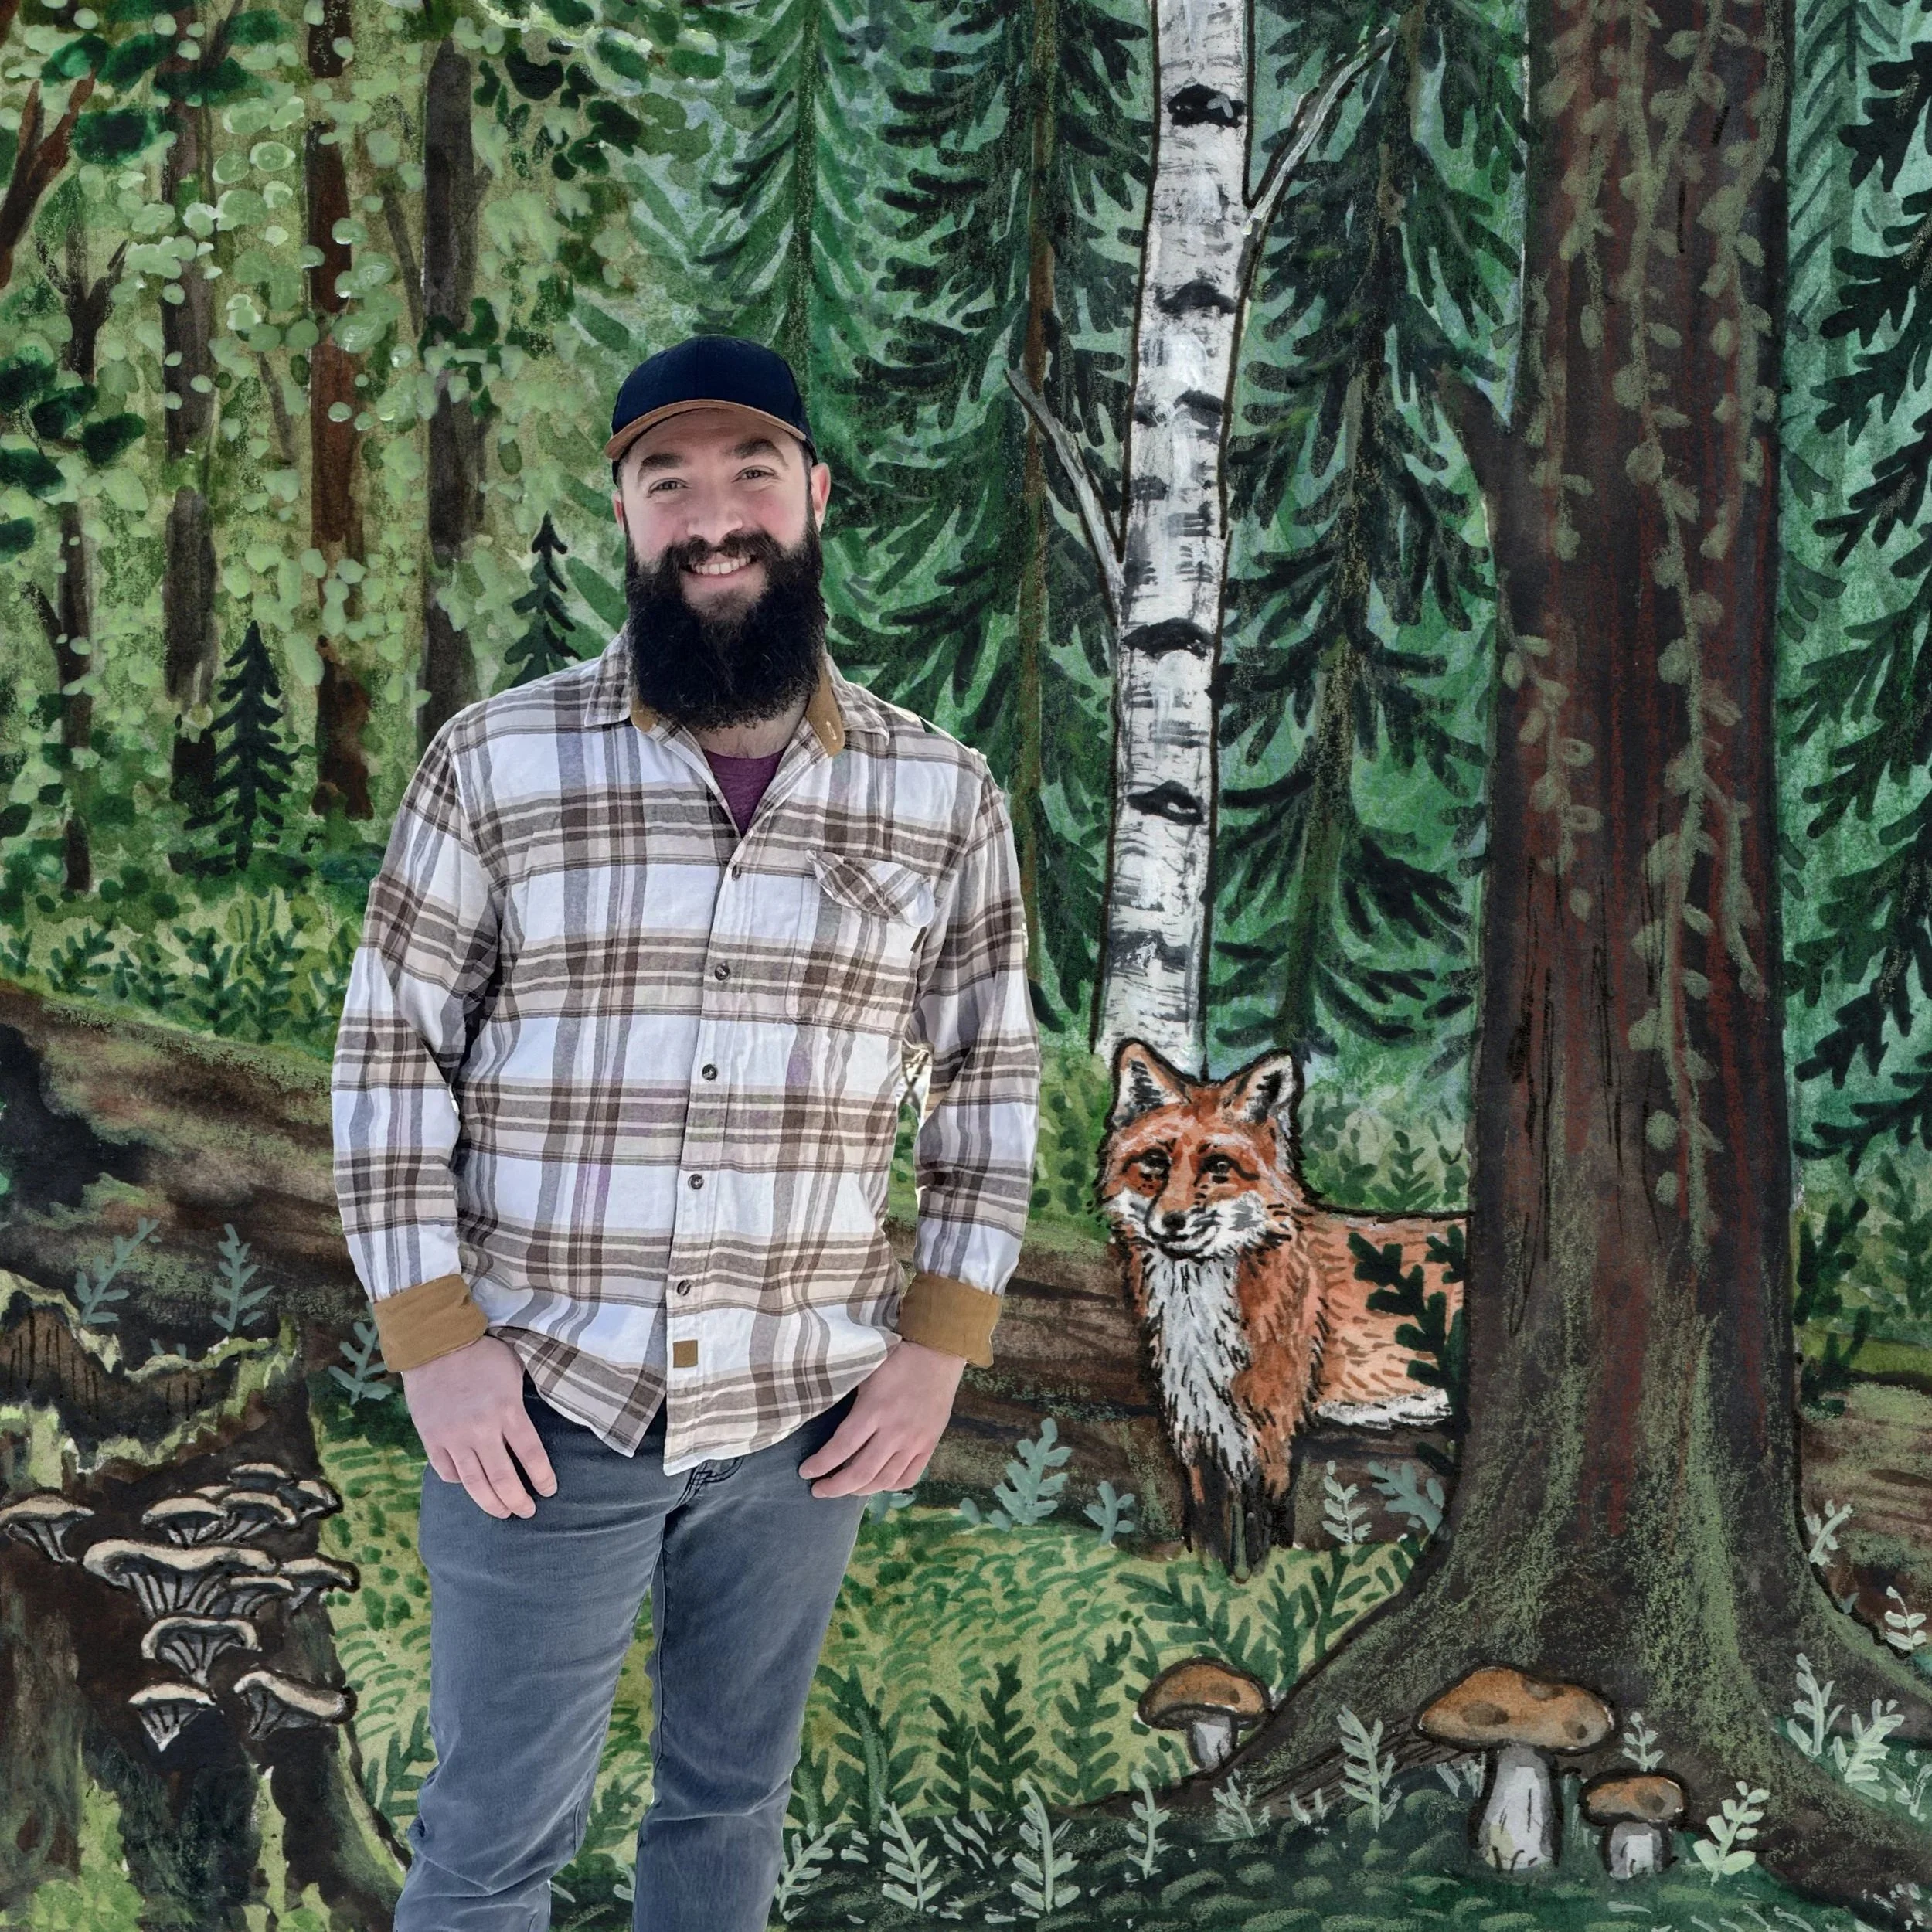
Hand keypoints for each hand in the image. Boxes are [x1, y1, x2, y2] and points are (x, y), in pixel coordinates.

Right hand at [401, 1334, 557, 1519]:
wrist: (435, 1343)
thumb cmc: (482, 1353)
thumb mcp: (514, 1369)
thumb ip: (521, 1400)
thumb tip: (532, 1423)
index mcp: (507, 1410)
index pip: (531, 1455)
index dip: (542, 1477)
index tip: (550, 1490)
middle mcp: (481, 1429)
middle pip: (503, 1478)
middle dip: (518, 1500)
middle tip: (528, 1511)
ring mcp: (453, 1437)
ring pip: (475, 1483)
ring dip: (491, 1503)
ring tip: (503, 1513)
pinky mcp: (431, 1439)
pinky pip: (447, 1471)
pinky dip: (460, 1483)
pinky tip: (471, 1486)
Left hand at [797, 1337, 965, 1497]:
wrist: (937, 1354)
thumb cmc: (896, 1359)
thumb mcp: (865, 1375)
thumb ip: (850, 1404)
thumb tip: (827, 1428)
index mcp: (873, 1410)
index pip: (841, 1448)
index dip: (820, 1465)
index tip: (806, 1471)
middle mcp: (894, 1432)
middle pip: (860, 1472)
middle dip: (835, 1487)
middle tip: (819, 1490)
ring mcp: (914, 1442)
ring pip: (883, 1480)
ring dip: (859, 1490)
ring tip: (845, 1489)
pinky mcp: (929, 1446)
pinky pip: (908, 1477)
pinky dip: (889, 1486)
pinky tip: (877, 1482)